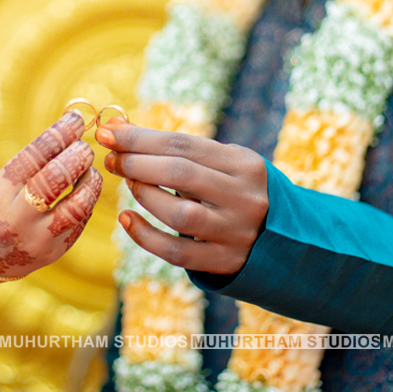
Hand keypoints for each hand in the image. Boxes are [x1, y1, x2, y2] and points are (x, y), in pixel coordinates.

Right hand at [0, 110, 103, 295]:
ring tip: (90, 171)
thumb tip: (65, 135)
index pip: (34, 156)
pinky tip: (84, 192)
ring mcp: (36, 239)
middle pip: (56, 179)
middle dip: (77, 156)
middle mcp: (16, 217)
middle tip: (86, 147)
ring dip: (90, 182)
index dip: (59, 133)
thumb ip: (26, 165)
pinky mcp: (52, 252)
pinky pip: (79, 223)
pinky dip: (85, 202)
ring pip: (77, 206)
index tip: (76, 119)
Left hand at [96, 120, 267, 275]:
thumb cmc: (237, 189)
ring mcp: (235, 231)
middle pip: (181, 174)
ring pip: (181, 215)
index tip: (108, 133)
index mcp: (244, 164)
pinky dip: (146, 236)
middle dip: (137, 163)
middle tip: (111, 158)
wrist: (284, 237)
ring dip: (145, 196)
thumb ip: (180, 149)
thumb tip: (120, 130)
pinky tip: (127, 219)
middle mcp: (243, 197)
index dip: (141, 138)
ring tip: (129, 183)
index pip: (184, 144)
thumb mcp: (224, 163)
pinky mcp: (224, 261)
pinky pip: (178, 253)